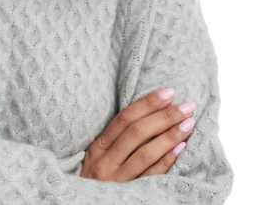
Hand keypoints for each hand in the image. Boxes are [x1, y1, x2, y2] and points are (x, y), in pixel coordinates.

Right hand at [80, 88, 196, 180]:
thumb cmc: (99, 181)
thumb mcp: (100, 158)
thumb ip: (117, 139)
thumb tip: (150, 114)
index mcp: (98, 147)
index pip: (125, 118)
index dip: (147, 104)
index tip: (168, 93)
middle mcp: (105, 162)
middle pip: (137, 133)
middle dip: (164, 116)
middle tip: (186, 106)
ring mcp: (117, 180)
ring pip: (145, 153)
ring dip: (169, 136)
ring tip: (188, 124)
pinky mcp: (130, 196)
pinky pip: (151, 176)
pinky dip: (166, 161)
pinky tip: (181, 148)